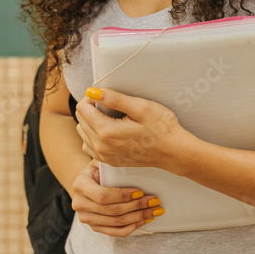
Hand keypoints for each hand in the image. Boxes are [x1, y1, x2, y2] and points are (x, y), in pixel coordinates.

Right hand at [71, 159, 163, 236]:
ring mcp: (86, 218)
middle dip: (137, 206)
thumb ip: (111, 161)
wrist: (87, 182)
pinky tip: (145, 220)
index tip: (141, 192)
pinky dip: (132, 227)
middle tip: (155, 201)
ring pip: (117, 222)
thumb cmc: (99, 169)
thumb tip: (134, 158)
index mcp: (80, 185)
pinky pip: (116, 232)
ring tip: (155, 210)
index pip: (103, 195)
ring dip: (139, 217)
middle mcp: (80, 204)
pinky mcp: (95, 227)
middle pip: (112, 210)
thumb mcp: (102, 161)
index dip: (123, 196)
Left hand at [75, 86, 190, 169]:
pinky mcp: (109, 162)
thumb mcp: (141, 107)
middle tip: (109, 103)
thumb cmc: (162, 127)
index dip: (91, 97)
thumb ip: (114, 99)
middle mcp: (101, 147)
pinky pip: (90, 146)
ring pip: (83, 133)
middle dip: (90, 108)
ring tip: (110, 115)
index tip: (106, 94)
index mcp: (107, 132)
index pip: (82, 109)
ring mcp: (105, 157)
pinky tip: (108, 130)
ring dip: (90, 121)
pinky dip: (93, 135)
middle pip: (80, 120)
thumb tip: (92, 91)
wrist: (174, 151)